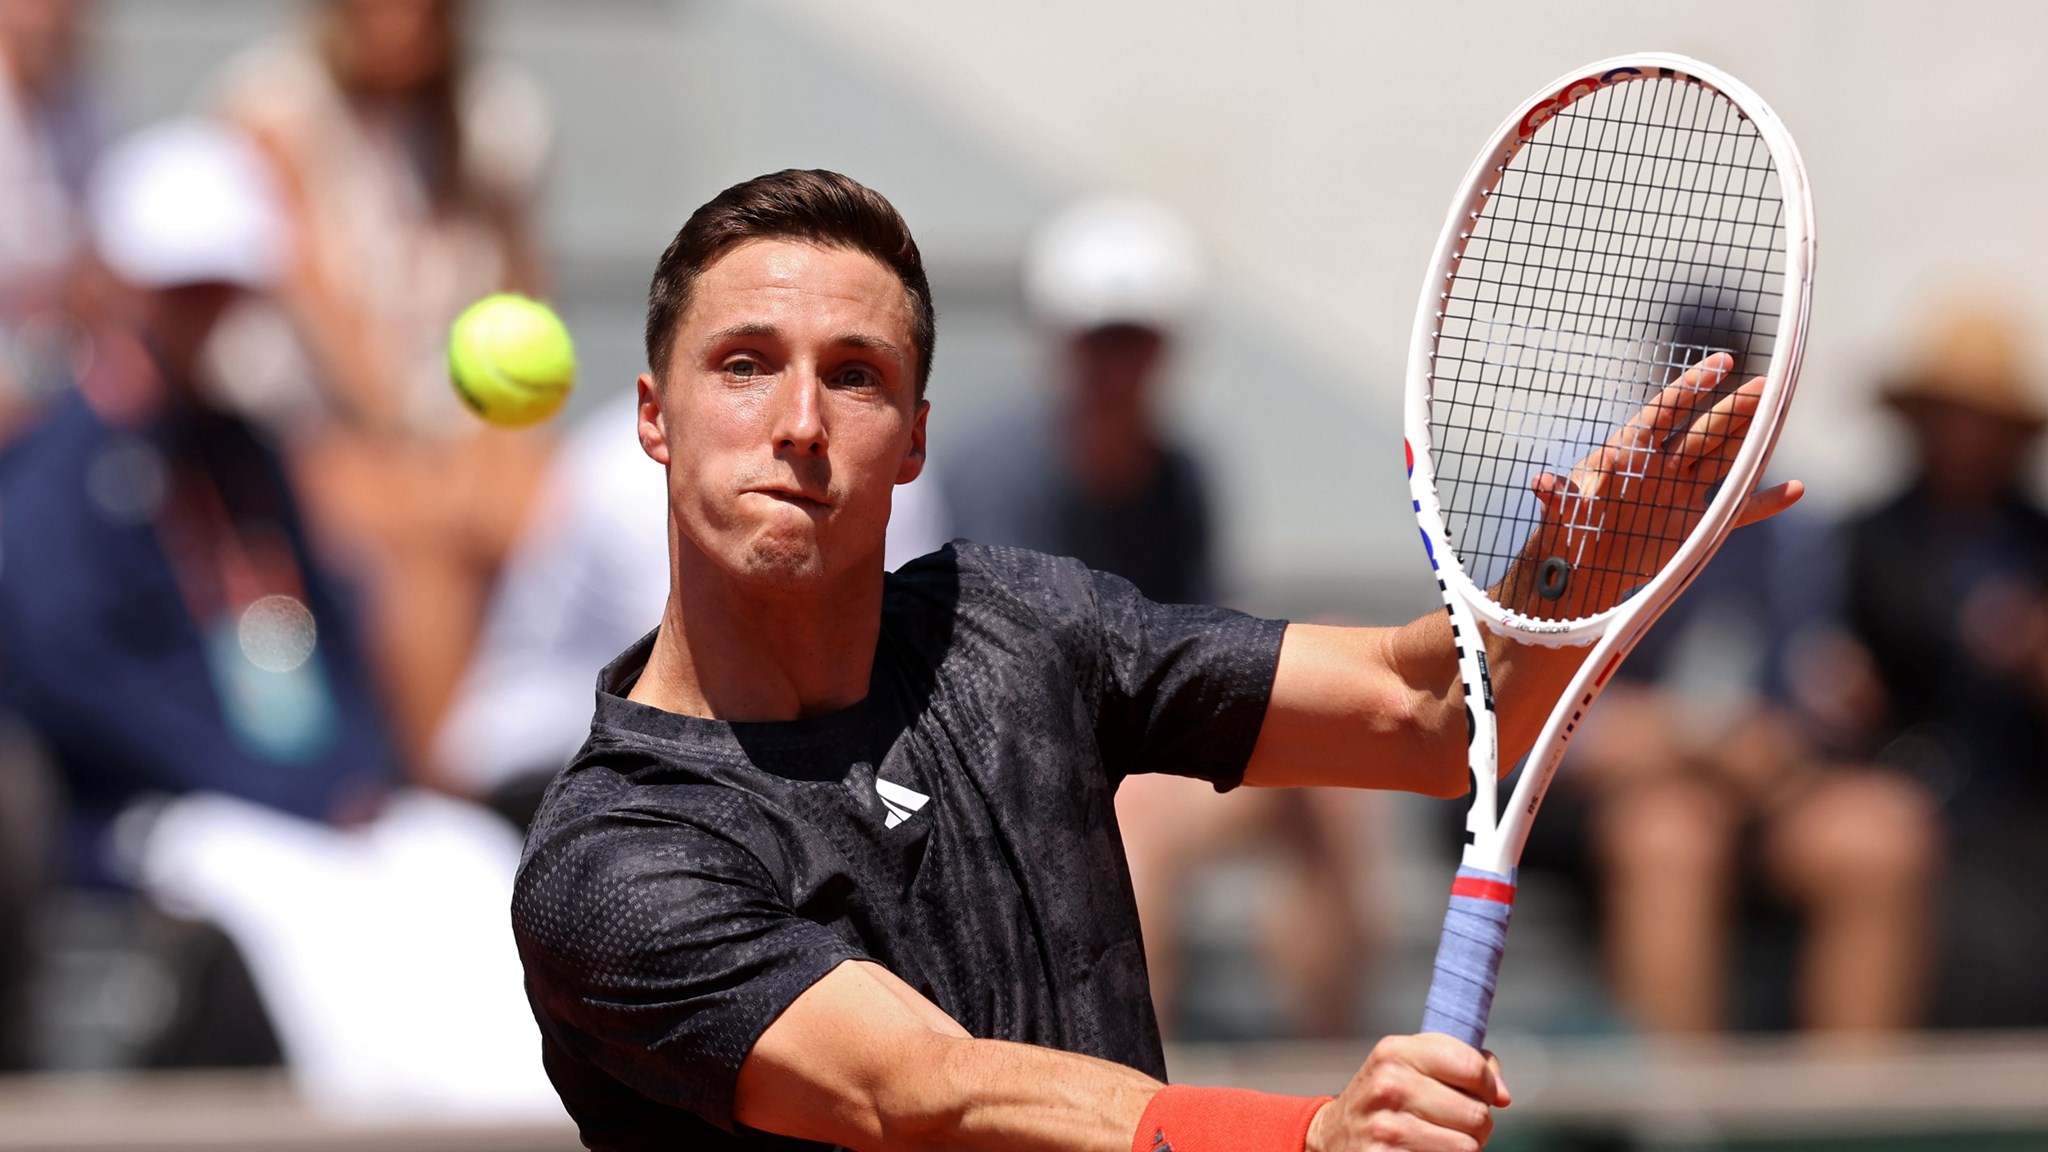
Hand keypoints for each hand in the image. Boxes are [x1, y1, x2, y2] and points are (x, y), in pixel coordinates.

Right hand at [1308, 1033, 1508, 1150]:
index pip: (1471, 1066)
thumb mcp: (1411, 1065)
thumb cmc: (1388, 1098)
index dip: (1488, 1084)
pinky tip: (1423, 1151)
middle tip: (1455, 1122)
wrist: (1334, 1136)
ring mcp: (1386, 1128)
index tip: (1483, 1092)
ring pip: (1467, 1146)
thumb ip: (1463, 1063)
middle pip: (1476, 1113)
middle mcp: (1389, 1085)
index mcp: (1396, 1052)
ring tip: (1440, 1139)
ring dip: (1463, 1147)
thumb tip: (1502, 1095)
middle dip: (1477, 1123)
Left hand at [1502, 352, 1802, 618]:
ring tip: (1780, 412)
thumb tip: (1541, 483)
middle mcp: (1662, 468)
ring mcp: (1681, 495)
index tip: (1721, 363)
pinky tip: (1795, 490)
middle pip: (1705, 431)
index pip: (1665, 412)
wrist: (1579, 573)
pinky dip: (1764, 504)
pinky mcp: (1694, 528)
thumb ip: (1559, 498)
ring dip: (1752, 441)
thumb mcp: (1561, 515)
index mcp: (1630, 454)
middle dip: (1736, 408)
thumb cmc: (1565, 536)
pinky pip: (1735, 513)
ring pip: (1724, 459)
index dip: (1692, 388)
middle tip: (1768, 384)